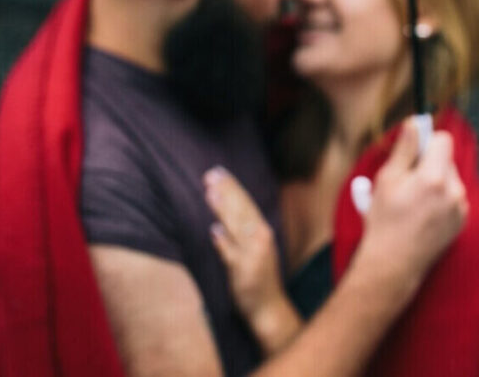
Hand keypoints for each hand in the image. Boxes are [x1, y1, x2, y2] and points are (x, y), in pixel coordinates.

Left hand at [204, 167, 299, 352]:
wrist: (268, 307)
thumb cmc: (258, 276)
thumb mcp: (252, 250)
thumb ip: (237, 234)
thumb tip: (217, 221)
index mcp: (261, 231)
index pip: (246, 203)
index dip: (233, 187)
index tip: (219, 171)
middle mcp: (260, 239)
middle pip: (242, 210)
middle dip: (227, 191)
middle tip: (211, 174)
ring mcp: (253, 255)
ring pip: (237, 227)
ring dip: (224, 209)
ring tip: (210, 192)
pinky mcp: (245, 272)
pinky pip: (232, 255)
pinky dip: (225, 243)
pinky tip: (214, 231)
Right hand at [354, 119, 467, 298]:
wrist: (393, 263)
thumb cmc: (384, 220)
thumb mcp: (387, 179)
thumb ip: (405, 148)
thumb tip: (414, 122)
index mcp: (434, 177)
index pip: (443, 140)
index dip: (427, 140)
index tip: (413, 150)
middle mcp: (454, 190)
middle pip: (447, 159)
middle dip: (429, 163)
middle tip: (407, 180)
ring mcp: (461, 207)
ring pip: (451, 178)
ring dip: (436, 181)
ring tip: (413, 200)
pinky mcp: (462, 221)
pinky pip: (454, 197)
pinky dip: (442, 198)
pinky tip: (423, 213)